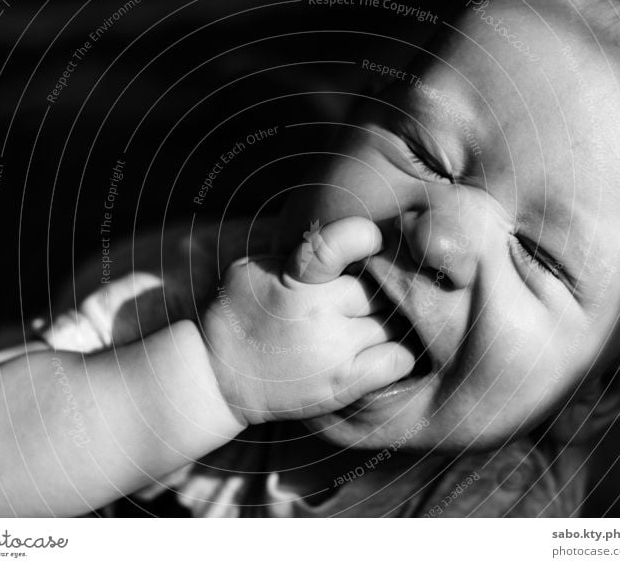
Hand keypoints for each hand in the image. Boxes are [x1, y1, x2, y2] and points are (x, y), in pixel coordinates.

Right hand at [201, 217, 414, 425]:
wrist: (219, 378)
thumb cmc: (240, 314)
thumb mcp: (254, 269)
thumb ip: (298, 255)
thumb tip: (345, 238)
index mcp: (292, 279)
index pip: (337, 244)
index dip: (364, 235)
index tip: (374, 239)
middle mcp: (318, 313)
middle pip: (380, 286)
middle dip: (381, 285)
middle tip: (371, 290)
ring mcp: (334, 351)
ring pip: (395, 320)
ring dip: (392, 318)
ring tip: (376, 319)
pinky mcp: (344, 384)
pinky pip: (398, 360)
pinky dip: (400, 351)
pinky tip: (384, 346)